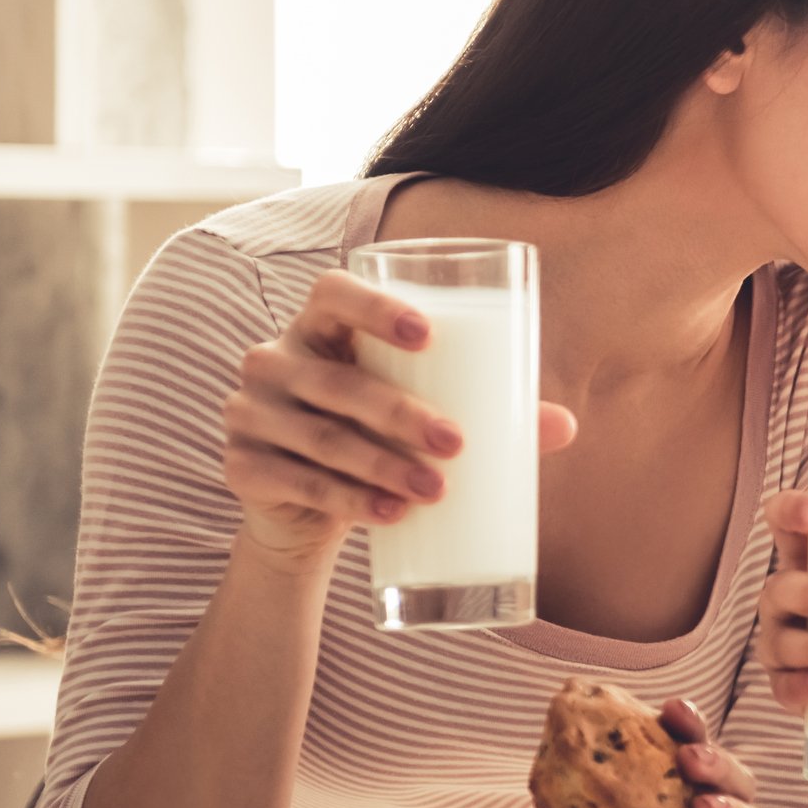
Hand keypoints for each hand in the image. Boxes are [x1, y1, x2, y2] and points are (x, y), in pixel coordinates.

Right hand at [220, 269, 577, 574]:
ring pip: (320, 438)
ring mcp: (249, 414)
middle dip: (400, 413)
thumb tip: (566, 426)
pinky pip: (297, 482)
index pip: (330, 293)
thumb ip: (486, 410)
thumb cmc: (376, 436)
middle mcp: (273, 361)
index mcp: (318, 328)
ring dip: (381, 465)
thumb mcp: (420, 412)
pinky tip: (390, 514)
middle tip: (457, 444)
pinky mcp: (241, 467)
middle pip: (337, 381)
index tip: (427, 337)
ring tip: (437, 490)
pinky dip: (348, 501)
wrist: (308, 508)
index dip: (374, 307)